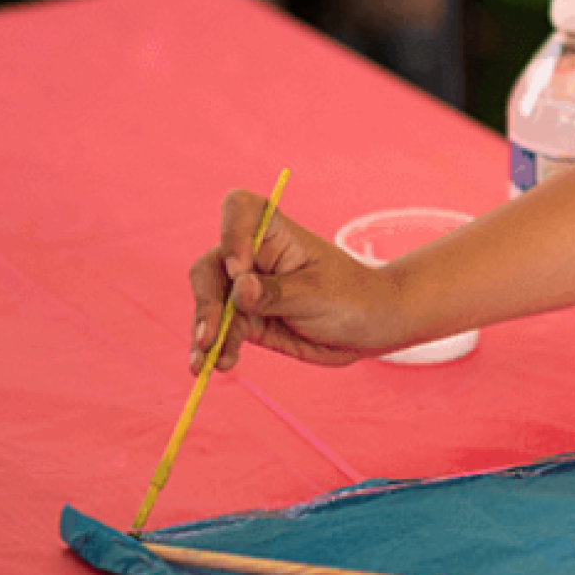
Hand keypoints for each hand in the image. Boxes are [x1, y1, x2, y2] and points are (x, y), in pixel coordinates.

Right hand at [186, 188, 409, 372]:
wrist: (370, 329)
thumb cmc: (353, 297)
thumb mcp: (319, 294)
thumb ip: (277, 293)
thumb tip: (238, 288)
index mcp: (276, 233)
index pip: (239, 209)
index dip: (231, 233)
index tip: (239, 268)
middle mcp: (253, 256)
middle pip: (211, 266)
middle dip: (207, 301)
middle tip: (211, 335)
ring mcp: (245, 289)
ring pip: (210, 304)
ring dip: (204, 333)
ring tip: (205, 363)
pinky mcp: (246, 319)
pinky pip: (220, 332)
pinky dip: (215, 349)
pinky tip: (219, 365)